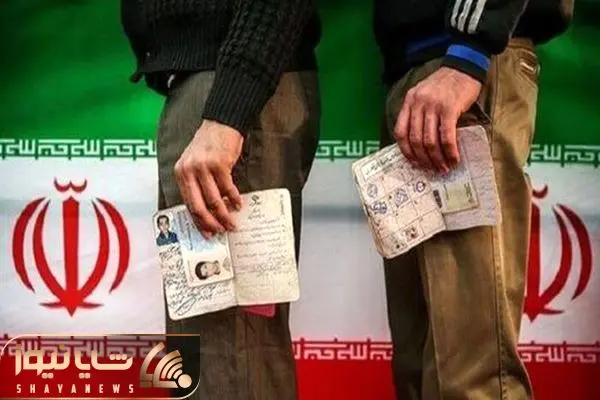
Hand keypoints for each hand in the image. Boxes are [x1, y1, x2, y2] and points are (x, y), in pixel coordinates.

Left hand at [174, 120, 243, 237]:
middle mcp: (189, 171)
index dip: (198, 221)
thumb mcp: (194, 163)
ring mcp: (203, 168)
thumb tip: (206, 209)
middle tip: (220, 231)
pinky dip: (234, 198)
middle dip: (210, 223)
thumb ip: (196, 183)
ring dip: (225, 214)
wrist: (221, 123)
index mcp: (181, 173)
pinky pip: (227, 188)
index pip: (187, 204)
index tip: (206, 232)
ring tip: (232, 222)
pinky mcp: (219, 164)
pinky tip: (238, 204)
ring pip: (214, 200)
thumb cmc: (209, 144)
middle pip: (199, 206)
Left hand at [394, 67, 481, 172]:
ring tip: (444, 167)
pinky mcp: (449, 109)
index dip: (406, 151)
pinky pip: (446, 136)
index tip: (414, 162)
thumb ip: (418, 113)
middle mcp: (418, 104)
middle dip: (423, 159)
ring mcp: (433, 106)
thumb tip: (420, 143)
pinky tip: (454, 158)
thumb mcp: (424, 94)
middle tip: (432, 169)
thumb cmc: (446, 84)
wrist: (464, 67)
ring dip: (436, 158)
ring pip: (429, 140)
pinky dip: (449, 151)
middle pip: (415, 139)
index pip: (400, 131)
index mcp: (409, 101)